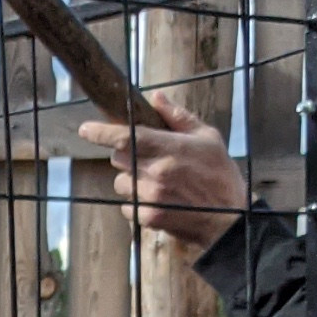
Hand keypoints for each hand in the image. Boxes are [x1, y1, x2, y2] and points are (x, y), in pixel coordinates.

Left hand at [73, 100, 246, 246]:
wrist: (230, 219)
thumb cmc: (221, 175)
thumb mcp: (208, 139)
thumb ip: (178, 117)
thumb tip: (156, 97)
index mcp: (169, 148)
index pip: (124, 136)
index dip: (100, 132)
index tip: (85, 129)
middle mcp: (155, 172)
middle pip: (118, 158)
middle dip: (126, 155)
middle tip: (147, 158)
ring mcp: (150, 197)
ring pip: (121, 183)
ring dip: (132, 180)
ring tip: (157, 182)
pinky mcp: (148, 217)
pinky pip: (127, 205)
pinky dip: (137, 202)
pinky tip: (159, 200)